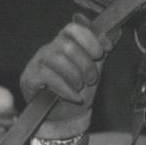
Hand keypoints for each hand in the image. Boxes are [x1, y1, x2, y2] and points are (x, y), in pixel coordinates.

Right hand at [20, 16, 117, 132]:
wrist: (62, 116)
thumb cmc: (76, 89)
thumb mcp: (93, 69)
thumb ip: (101, 51)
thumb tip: (115, 33)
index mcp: (63, 43)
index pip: (72, 28)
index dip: (89, 38)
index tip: (103, 52)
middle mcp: (49, 49)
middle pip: (67, 45)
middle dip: (85, 63)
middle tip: (92, 78)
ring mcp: (38, 62)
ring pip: (58, 59)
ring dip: (75, 76)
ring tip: (80, 87)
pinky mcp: (30, 77)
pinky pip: (48, 76)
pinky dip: (66, 89)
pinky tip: (74, 97)